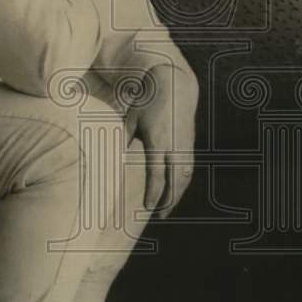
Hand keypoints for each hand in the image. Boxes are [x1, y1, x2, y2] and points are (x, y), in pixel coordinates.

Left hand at [129, 63, 197, 218]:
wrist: (174, 85)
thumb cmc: (147, 101)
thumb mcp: (131, 118)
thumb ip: (123, 139)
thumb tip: (112, 158)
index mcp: (157, 140)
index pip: (157, 174)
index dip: (154, 193)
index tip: (148, 207)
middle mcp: (174, 144)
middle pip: (175, 180)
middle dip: (169, 200)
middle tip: (160, 216)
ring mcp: (185, 144)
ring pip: (185, 176)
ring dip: (177, 194)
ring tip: (167, 208)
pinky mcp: (190, 142)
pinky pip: (189, 168)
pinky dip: (183, 182)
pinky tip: (175, 191)